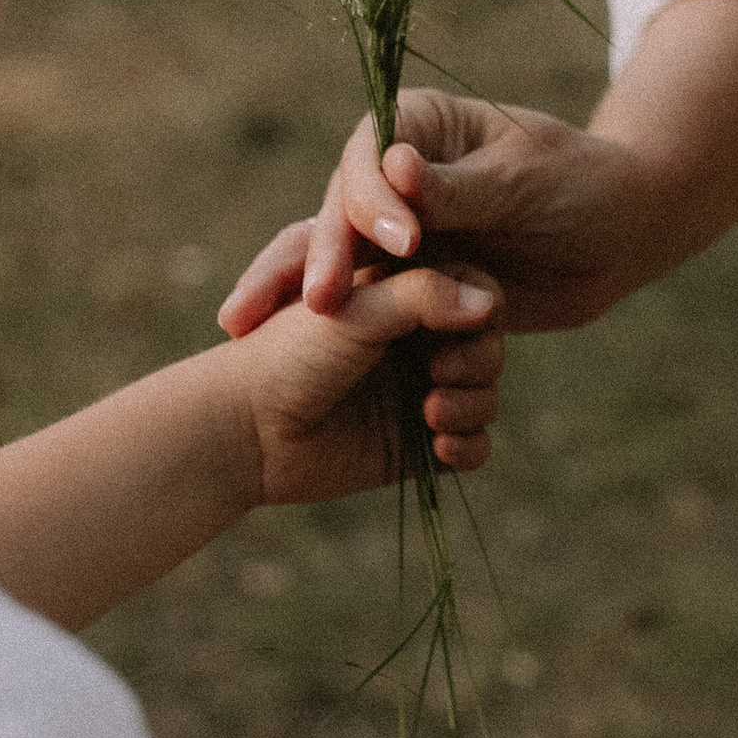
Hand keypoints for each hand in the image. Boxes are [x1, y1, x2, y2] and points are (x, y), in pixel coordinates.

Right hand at [221, 94, 662, 339]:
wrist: (624, 233)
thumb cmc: (582, 186)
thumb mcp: (523, 183)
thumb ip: (457, 188)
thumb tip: (393, 170)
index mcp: (418, 126)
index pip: (369, 159)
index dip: (372, 203)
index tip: (400, 246)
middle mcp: (397, 177)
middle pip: (340, 215)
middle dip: (324, 259)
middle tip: (315, 307)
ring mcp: (402, 230)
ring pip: (343, 263)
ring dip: (314, 299)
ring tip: (277, 335)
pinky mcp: (413, 280)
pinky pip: (373, 307)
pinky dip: (352, 336)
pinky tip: (329, 370)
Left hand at [225, 236, 503, 503]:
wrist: (246, 433)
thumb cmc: (290, 355)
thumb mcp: (357, 310)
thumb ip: (425, 296)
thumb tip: (491, 305)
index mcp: (402, 293)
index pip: (475, 290)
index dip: (478, 308)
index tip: (460, 325)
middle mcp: (416, 340)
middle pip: (488, 344)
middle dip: (478, 361)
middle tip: (440, 373)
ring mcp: (419, 392)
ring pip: (485, 395)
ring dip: (473, 405)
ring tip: (430, 414)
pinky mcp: (419, 444)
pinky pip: (472, 445)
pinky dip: (466, 445)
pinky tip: (438, 447)